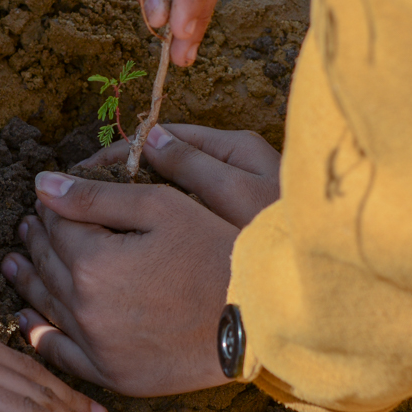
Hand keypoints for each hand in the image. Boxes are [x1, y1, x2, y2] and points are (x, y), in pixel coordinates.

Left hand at [0, 170, 236, 396]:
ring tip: (12, 262)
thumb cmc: (216, 251)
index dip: (50, 207)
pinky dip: (39, 333)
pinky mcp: (113, 374)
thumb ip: (96, 195)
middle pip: (47, 263)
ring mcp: (97, 346)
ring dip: (27, 280)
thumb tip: (41, 184)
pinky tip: (27, 319)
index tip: (46, 198)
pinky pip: (61, 354)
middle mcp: (84, 306)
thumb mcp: (161, 206)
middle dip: (36, 239)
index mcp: (93, 260)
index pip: (56, 224)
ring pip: (46, 306)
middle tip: (26, 226)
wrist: (259, 318)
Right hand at [78, 122, 281, 227]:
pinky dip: (156, 219)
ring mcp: (234, 193)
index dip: (120, 153)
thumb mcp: (237, 194)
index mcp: (235, 149)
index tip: (83, 172)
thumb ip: (195, 166)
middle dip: (120, 175)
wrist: (332, 274)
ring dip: (134, 198)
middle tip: (79, 197)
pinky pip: (183, 213)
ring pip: (170, 188)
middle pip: (163, 160)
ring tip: (96, 218)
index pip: (163, 137)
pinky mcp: (233, 222)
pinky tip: (134, 242)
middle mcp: (233, 165)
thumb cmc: (287, 231)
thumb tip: (151, 139)